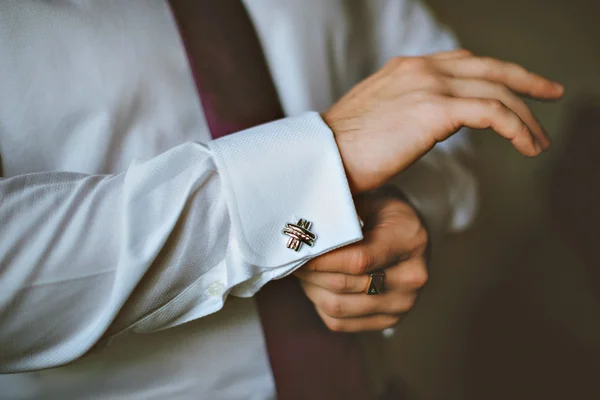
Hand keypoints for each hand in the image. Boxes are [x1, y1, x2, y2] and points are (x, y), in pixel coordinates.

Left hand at [294, 187, 428, 331]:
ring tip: (302, 269)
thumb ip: (342, 207)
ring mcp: (403, 303)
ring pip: (337, 307)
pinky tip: (316, 284)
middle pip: (344, 285)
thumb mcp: (370, 196)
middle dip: (310, 272)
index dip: (321, 258)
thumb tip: (301, 220)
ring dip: (310, 288)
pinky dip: (318, 304)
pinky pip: (339, 322)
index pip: (358, 259)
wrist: (408, 235)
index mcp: (410, 240)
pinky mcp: (389, 321)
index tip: (296, 249)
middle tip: (291, 257)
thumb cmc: (382, 211)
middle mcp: (413, 277)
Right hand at [325, 49, 563, 192]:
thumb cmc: (341, 151)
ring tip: (539, 141)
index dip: (493, 74)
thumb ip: (404, 112)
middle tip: (550, 93)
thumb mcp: (376, 120)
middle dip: (524, 80)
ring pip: (497, 91)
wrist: (321, 157)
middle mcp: (420, 69)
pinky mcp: (435, 109)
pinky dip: (517, 128)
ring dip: (525, 116)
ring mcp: (428, 85)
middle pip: (488, 67)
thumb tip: (425, 127)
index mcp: (406, 70)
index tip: (513, 88)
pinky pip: (493, 113)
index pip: (462, 63)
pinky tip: (527, 146)